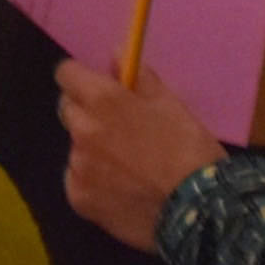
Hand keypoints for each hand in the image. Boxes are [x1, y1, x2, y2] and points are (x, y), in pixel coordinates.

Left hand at [52, 61, 220, 249]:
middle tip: (119, 129)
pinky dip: (93, 182)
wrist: (197, 210)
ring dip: (92, 150)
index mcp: (102, 100)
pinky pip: (77, 180)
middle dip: (87, 112)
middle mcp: (82, 129)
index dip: (82, 78)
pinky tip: (120, 190)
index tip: (98, 88)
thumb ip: (138, 77)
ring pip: (76, 148)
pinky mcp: (80, 199)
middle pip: (69, 109)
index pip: (67, 74)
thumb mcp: (170, 103)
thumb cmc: (188, 149)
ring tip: (127, 167)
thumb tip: (116, 54)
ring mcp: (78, 167)